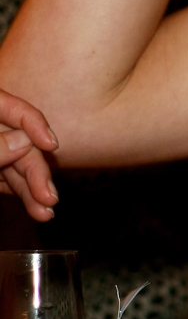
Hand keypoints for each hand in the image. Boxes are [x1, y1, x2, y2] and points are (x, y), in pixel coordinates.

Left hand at [0, 89, 59, 220]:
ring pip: (13, 164)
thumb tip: (26, 141)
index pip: (9, 105)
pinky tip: (35, 206)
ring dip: (31, 189)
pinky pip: (5, 177)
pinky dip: (20, 191)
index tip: (52, 145)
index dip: (33, 123)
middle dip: (35, 171)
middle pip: (16, 142)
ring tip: (45, 212)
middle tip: (50, 197)